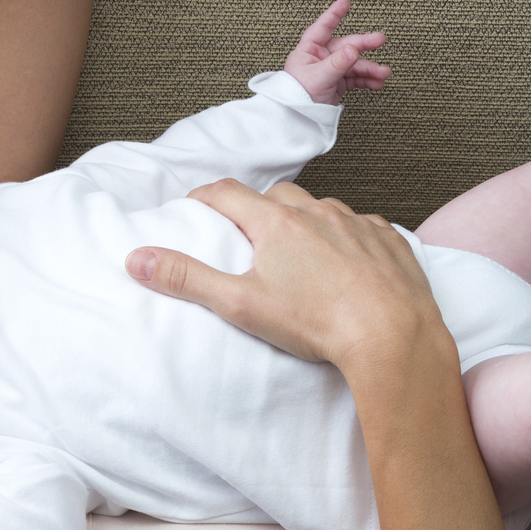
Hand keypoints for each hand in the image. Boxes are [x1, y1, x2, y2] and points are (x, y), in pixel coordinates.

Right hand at [125, 181, 444, 370]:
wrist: (393, 336)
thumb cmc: (316, 323)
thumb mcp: (240, 304)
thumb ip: (188, 279)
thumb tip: (137, 259)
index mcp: (277, 222)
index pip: (228, 193)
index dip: (206, 197)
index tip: (195, 206)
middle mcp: (318, 211)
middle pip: (277, 196)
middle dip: (259, 209)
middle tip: (250, 236)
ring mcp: (358, 222)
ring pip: (323, 209)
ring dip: (307, 222)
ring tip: (301, 255)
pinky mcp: (390, 240)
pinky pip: (365, 227)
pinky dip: (351, 237)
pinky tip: (349, 264)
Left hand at [282, 0, 389, 105]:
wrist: (295, 120)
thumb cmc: (297, 96)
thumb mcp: (318, 78)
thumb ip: (337, 63)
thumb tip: (353, 49)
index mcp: (309, 51)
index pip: (322, 28)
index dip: (334, 15)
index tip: (345, 2)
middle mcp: (320, 58)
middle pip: (345, 46)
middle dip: (364, 44)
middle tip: (380, 40)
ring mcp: (330, 71)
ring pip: (354, 65)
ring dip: (370, 69)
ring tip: (384, 73)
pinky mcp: (337, 84)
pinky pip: (355, 79)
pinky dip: (367, 81)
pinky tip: (377, 83)